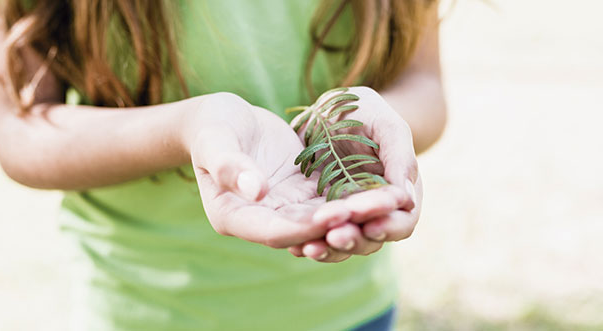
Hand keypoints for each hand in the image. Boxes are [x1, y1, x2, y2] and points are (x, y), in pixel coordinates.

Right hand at [187, 92, 406, 249]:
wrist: (222, 116)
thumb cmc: (212, 126)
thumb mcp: (215, 140)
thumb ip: (229, 165)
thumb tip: (255, 190)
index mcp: (233, 216)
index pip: (274, 232)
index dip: (307, 227)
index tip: (336, 216)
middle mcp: (261, 220)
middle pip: (306, 232)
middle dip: (344, 224)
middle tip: (379, 213)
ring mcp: (283, 210)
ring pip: (324, 220)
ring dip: (357, 215)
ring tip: (390, 203)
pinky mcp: (301, 194)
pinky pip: (331, 201)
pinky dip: (355, 198)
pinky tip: (383, 190)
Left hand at [288, 86, 422, 260]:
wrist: (326, 109)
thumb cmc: (364, 111)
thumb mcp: (385, 125)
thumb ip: (400, 157)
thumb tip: (407, 200)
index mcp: (399, 191)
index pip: (402, 220)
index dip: (389, 224)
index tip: (368, 221)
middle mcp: (375, 210)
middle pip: (373, 239)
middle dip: (356, 239)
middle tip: (336, 235)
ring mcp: (346, 215)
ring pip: (345, 243)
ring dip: (331, 249)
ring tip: (311, 247)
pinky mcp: (319, 215)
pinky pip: (317, 237)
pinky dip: (308, 242)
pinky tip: (295, 245)